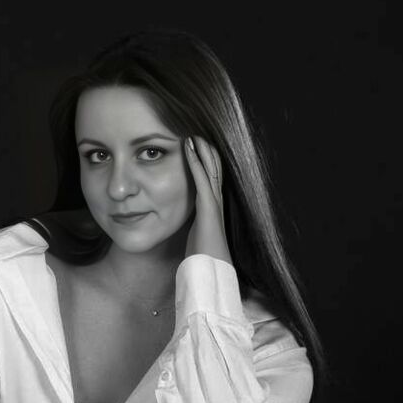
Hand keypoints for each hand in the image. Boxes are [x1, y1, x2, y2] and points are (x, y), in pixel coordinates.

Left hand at [184, 136, 231, 263]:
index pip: (211, 178)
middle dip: (207, 150)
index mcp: (213, 208)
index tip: (198, 146)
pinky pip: (202, 179)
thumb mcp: (196, 235)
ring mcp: (214, 203)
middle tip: (198, 132)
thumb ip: (193, 224)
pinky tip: (189, 148)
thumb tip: (186, 223)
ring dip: (202, 150)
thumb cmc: (203, 257)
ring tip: (194, 133)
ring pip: (210, 169)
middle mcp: (217, 202)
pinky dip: (195, 162)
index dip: (206, 161)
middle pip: (214, 169)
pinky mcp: (208, 208)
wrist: (213, 271)